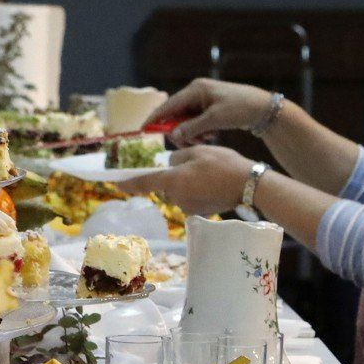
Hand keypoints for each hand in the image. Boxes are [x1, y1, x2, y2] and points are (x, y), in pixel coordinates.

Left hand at [119, 144, 250, 216]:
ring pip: (179, 191)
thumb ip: (176, 158)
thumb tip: (170, 165)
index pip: (143, 182)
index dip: (127, 182)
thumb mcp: (197, 151)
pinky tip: (212, 184)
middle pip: (166, 184)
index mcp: (173, 180)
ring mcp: (188, 207)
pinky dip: (197, 191)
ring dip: (187, 183)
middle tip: (195, 165)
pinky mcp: (199, 212)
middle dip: (174, 175)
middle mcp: (177, 197)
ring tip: (208, 173)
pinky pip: (191, 198)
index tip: (115, 183)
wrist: (249, 186)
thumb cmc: (223, 164)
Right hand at [145, 79, 274, 147]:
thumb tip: (173, 135)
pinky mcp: (211, 108)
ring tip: (207, 138)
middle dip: (181, 131)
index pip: (169, 105)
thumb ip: (192, 127)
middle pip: (177, 115)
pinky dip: (202, 131)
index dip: (156, 118)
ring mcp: (204, 100)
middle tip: (190, 142)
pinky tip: (212, 135)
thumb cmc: (240, 108)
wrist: (263, 108)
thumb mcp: (215, 119)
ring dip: (193, 133)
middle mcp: (197, 92)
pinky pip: (198, 122)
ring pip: (187, 121)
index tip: (144, 129)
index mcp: (195, 89)